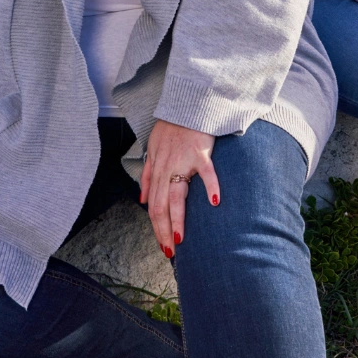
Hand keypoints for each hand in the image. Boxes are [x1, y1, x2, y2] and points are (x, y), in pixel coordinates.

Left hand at [139, 120, 219, 258]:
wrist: (186, 106)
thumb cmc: (171, 128)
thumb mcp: (152, 150)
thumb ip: (147, 176)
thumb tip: (142, 200)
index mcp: (158, 171)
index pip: (154, 207)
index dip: (156, 228)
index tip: (163, 246)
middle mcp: (167, 169)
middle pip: (162, 206)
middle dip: (164, 231)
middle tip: (170, 251)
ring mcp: (184, 162)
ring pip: (177, 196)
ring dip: (178, 219)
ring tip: (181, 239)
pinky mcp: (201, 153)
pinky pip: (206, 172)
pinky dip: (211, 187)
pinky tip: (215, 202)